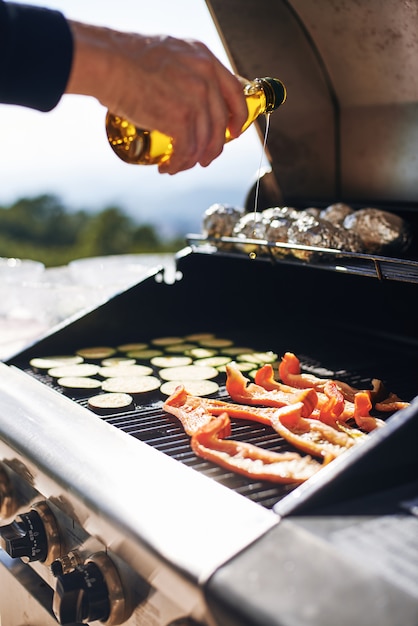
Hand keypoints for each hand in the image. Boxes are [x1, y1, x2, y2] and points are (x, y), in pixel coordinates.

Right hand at [66, 22, 247, 173]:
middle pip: (220, 124)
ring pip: (204, 142)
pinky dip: (178, 164)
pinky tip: (167, 167)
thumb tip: (186, 94)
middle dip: (214, 148)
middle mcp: (205, 79)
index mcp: (205, 59)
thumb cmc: (126, 58)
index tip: (234, 132)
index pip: (234, 92)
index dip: (238, 117)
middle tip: (204, 159)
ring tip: (177, 166)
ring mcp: (195, 100)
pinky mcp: (181, 120)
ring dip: (191, 160)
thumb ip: (184, 70)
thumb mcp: (169, 53)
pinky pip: (186, 151)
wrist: (109, 63)